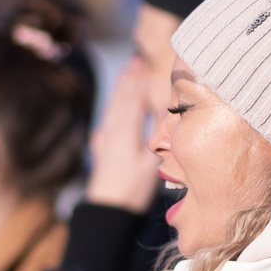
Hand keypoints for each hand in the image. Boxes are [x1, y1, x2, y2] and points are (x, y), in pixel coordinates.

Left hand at [85, 57, 160, 211]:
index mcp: (125, 133)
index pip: (134, 99)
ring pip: (113, 107)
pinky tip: (113, 106)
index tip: (146, 62)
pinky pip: (109, 119)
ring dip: (121, 89)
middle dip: (129, 79)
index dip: (140, 80)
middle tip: (136, 59)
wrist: (107, 211)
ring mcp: (105, 139)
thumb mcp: (151, 163)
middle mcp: (112, 131)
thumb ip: (158, 136)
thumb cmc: (131, 190)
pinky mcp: (102, 149)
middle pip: (122, 99)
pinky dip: (113, 107)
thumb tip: (168, 113)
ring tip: (125, 73)